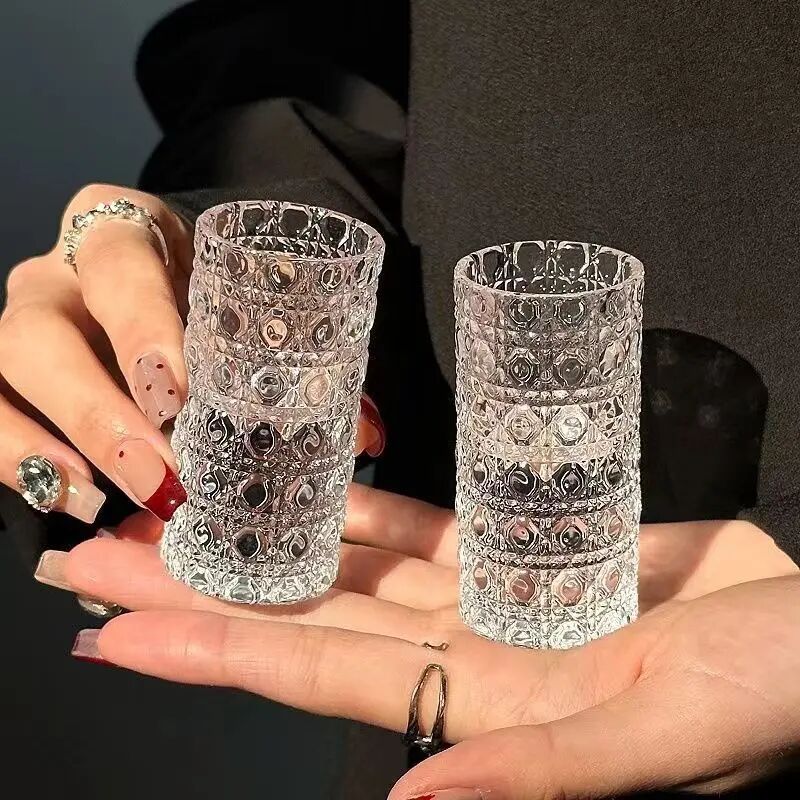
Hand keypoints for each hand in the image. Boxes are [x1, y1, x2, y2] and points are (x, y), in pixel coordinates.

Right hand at [0, 184, 382, 522]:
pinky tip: (71, 499)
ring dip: (54, 443)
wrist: (166, 283)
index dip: (142, 327)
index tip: (180, 395)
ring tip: (104, 501)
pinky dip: (17, 459)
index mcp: (131, 235)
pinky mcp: (6, 373)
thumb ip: (302, 360)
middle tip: (160, 473)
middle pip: (41, 329)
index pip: (121, 263)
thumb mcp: (254, 307)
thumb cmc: (217, 298)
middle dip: (99, 410)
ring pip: (3, 371)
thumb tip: (364, 435)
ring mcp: (23, 321)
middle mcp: (59, 272)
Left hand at [40, 484, 797, 796]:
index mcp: (486, 707)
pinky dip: (354, 509)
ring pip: (344, 566)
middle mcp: (465, 653)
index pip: (315, 676)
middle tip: (92, 559)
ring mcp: (486, 598)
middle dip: (193, 594)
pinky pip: (416, 526)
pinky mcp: (519, 549)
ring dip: (257, 543)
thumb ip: (542, 770)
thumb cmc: (772, 689)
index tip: (112, 635)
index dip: (212, 655)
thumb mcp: (670, 738)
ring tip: (170, 517)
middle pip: (300, 618)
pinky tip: (296, 491)